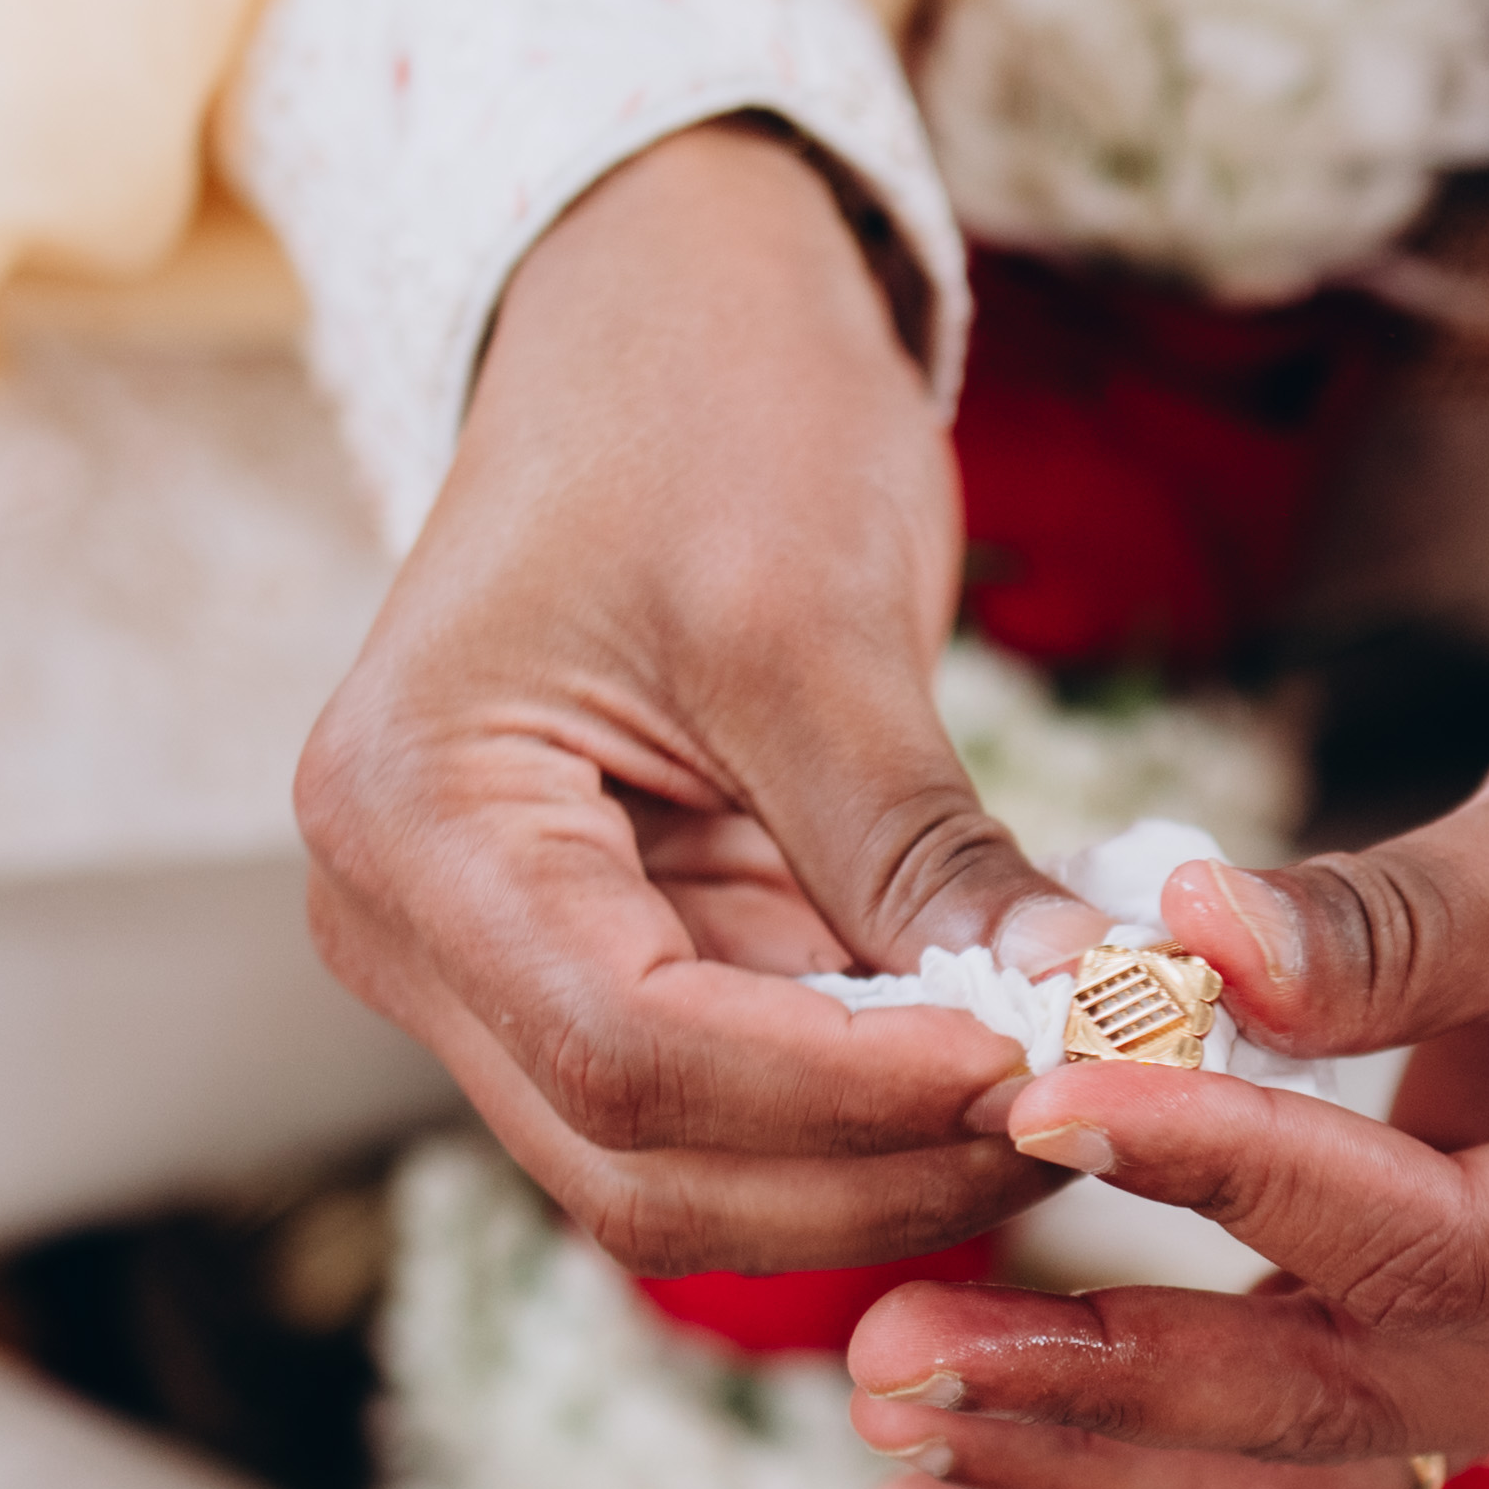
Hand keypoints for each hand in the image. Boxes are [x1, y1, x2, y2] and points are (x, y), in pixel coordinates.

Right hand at [298, 126, 1095, 1273]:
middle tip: (1080, 1106)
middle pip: (639, 1157)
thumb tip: (1080, 1002)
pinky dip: (873, 1109)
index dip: (839, 1091)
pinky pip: (734, 1104)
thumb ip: (919, 840)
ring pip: (685, 1170)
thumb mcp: (811, 618)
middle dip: (869, 1163)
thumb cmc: (702, 410)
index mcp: (411, 818)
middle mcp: (409, 926)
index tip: (1029, 1064)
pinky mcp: (602, 965)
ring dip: (880, 1163)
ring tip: (1064, 1086)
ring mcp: (494, 963)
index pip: (623, 1045)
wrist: (658, 319)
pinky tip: (1009, 1056)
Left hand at [837, 499, 1488, 1488]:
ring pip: (1310, 1444)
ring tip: (883, 1452)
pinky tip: (953, 1476)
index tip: (1038, 1097)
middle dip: (1109, 1389)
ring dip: (1095, 1449)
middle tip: (888, 1359)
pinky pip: (1305, 1392)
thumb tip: (1171, 940)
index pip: (1430, 1246)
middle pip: (1352, 1407)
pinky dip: (1142, 1419)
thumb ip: (1383, 925)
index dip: (1226, 1177)